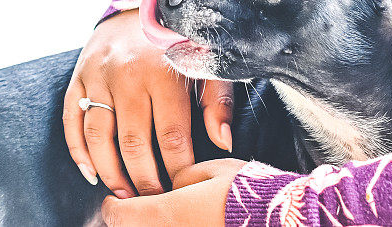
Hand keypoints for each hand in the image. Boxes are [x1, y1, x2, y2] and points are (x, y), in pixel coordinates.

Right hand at [63, 9, 234, 195]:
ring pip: (99, 138)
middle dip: (145, 180)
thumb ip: (218, 102)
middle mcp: (128, 74)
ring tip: (125, 194)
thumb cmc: (180, 41)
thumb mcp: (207, 63)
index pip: (172, 135)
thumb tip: (223, 142)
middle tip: (155, 200)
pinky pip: (72, 121)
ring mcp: (99, 76)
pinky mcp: (79, 77)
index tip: (184, 188)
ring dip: (111, 173)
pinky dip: (78, 153)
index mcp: (164, 72)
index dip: (178, 169)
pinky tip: (92, 174)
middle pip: (133, 143)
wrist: (141, 4)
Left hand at [101, 158, 245, 225]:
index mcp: (162, 214)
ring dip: (150, 226)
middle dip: (130, 220)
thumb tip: (171, 186)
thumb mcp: (209, 171)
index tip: (118, 199)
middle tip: (138, 208)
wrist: (277, 220)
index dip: (114, 206)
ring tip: (167, 216)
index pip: (117, 216)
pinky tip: (187, 222)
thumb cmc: (244, 193)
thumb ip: (180, 176)